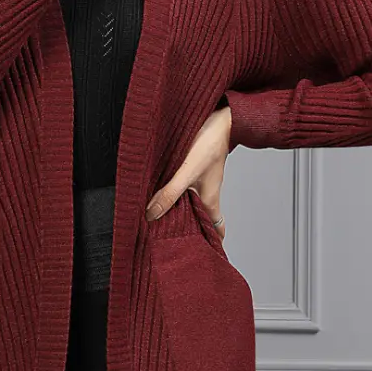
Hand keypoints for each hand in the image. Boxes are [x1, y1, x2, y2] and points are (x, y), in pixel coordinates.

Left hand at [144, 103, 231, 238]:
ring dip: (177, 209)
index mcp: (210, 200)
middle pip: (201, 218)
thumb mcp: (186, 172)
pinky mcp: (194, 166)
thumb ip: (169, 193)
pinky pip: (183, 185)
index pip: (216, 230)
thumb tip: (150, 215)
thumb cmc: (209, 142)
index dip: (211, 243)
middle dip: (188, 230)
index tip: (200, 255)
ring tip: (157, 218)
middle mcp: (207, 192)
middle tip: (168, 240)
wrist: (220, 114)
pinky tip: (158, 189)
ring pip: (190, 201)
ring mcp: (201, 179)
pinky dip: (173, 191)